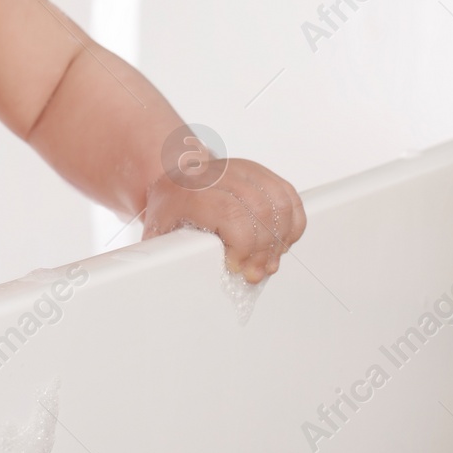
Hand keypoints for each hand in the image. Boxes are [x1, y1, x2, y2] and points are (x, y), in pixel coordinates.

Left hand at [142, 156, 305, 282]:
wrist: (175, 173)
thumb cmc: (170, 205)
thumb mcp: (159, 228)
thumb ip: (170, 252)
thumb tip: (176, 281)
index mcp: (194, 190)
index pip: (231, 214)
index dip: (242, 245)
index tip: (235, 267)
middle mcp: (222, 176)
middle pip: (259, 211)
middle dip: (262, 250)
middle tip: (255, 273)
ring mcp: (244, 171)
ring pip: (278, 203)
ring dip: (280, 239)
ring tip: (269, 261)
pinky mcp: (260, 172)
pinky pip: (288, 195)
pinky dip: (292, 222)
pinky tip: (282, 241)